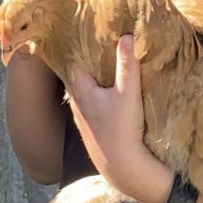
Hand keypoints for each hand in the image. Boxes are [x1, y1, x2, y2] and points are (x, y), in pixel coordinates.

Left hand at [67, 35, 157, 198]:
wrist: (121, 166)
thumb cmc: (122, 129)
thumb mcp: (128, 93)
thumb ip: (128, 65)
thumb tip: (128, 36)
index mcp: (81, 91)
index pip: (74, 63)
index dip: (80, 50)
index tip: (87, 38)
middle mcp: (77, 104)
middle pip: (77, 78)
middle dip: (86, 65)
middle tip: (98, 51)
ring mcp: (83, 119)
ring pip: (83, 94)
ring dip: (91, 84)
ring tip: (103, 71)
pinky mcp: (92, 131)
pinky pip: (91, 108)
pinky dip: (96, 99)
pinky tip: (108, 100)